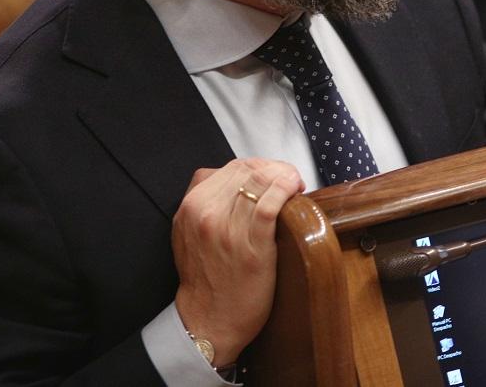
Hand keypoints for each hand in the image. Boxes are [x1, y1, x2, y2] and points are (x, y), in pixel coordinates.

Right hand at [172, 158, 304, 366]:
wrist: (209, 318)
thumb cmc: (207, 276)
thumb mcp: (190, 232)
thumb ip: (208, 202)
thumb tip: (241, 179)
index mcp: (191, 205)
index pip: (232, 167)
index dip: (260, 166)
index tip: (274, 176)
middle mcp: (205, 212)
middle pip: (249, 170)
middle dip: (274, 169)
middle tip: (289, 180)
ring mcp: (227, 228)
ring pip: (261, 181)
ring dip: (285, 177)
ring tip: (295, 186)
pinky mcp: (251, 244)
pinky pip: (270, 204)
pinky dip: (286, 190)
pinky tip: (295, 191)